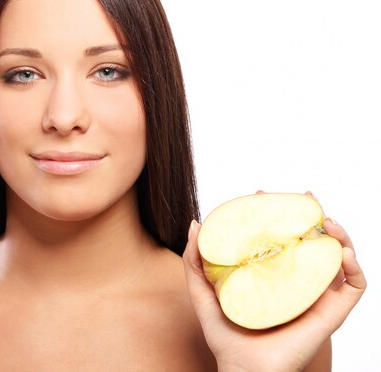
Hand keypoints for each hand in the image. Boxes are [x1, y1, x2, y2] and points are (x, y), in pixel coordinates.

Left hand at [182, 191, 365, 371]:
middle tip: (302, 195)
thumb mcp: (204, 292)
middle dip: (311, 214)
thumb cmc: (226, 336)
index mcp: (272, 275)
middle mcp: (296, 282)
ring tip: (325, 219)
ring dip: (338, 233)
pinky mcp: (332, 312)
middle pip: (312, 241)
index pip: (281, 237)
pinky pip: (354, 285)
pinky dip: (352, 265)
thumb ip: (195, 261)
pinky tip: (339, 251)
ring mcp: (316, 295)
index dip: (278, 212)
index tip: (264, 194)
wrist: (244, 370)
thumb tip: (196, 224)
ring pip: (337, 257)